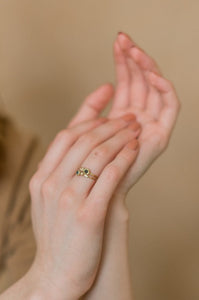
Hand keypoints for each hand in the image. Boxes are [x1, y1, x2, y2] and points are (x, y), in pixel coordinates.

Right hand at [28, 115, 139, 299]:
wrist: (56, 273)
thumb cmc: (58, 234)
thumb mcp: (50, 200)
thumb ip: (60, 172)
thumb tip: (78, 147)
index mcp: (41, 178)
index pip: (66, 136)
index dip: (89, 118)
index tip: (107, 109)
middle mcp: (51, 185)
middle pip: (84, 140)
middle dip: (110, 125)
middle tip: (129, 118)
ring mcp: (68, 199)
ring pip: (98, 154)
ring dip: (121, 138)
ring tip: (136, 130)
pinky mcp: (88, 215)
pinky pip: (110, 176)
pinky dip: (124, 158)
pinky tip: (135, 150)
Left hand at [69, 32, 180, 196]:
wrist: (93, 193)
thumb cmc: (85, 162)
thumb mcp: (84, 128)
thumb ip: (92, 107)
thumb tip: (106, 84)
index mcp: (123, 115)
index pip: (128, 80)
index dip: (123, 60)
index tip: (117, 41)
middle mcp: (139, 118)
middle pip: (142, 81)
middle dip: (134, 58)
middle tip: (124, 39)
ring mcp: (151, 126)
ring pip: (156, 88)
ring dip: (147, 67)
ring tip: (134, 50)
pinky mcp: (161, 136)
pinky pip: (171, 105)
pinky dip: (164, 87)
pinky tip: (151, 74)